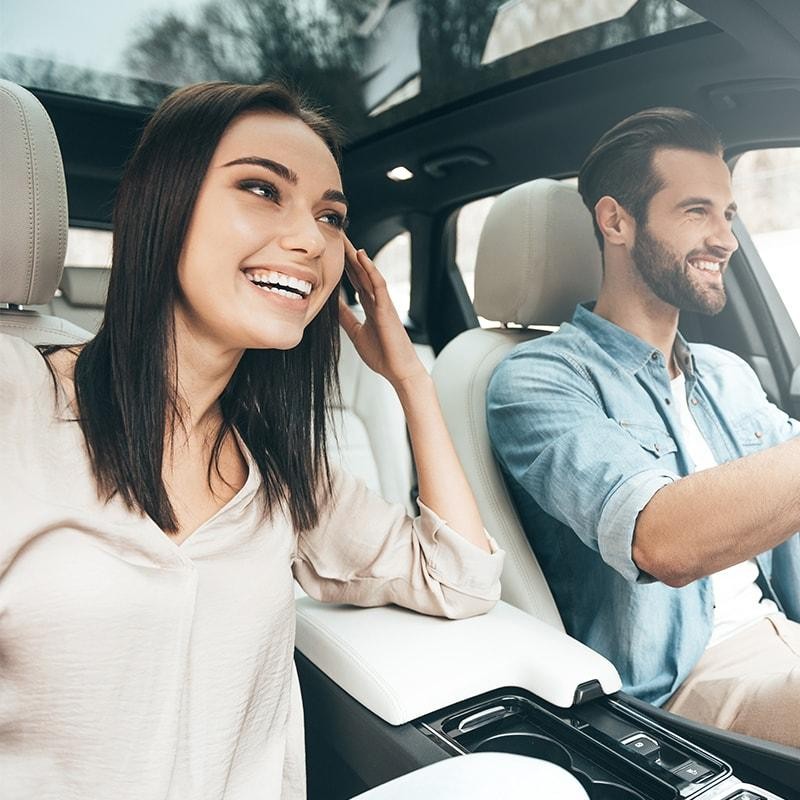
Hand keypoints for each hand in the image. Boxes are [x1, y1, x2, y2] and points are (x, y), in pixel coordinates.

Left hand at [339, 238, 426, 388]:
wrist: (399, 371)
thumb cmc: (382, 355)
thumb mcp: (356, 333)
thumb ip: (346, 318)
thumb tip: (331, 306)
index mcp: (370, 306)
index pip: (355, 280)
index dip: (344, 265)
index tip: (332, 250)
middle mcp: (377, 300)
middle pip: (360, 272)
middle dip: (348, 254)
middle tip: (336, 235)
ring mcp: (383, 302)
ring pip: (368, 273)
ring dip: (357, 255)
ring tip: (346, 238)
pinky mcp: (387, 307)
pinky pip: (378, 283)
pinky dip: (370, 269)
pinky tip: (362, 255)